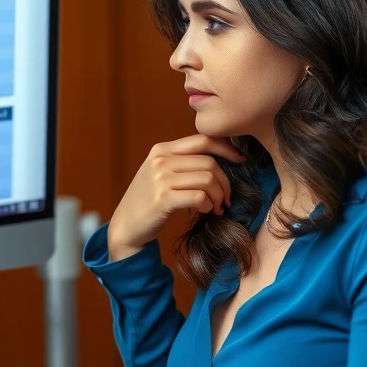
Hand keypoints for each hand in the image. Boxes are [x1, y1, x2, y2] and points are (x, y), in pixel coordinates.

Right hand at [107, 134, 244, 260]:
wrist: (126, 226)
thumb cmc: (149, 201)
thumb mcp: (161, 173)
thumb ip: (183, 162)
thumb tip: (222, 160)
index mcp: (162, 149)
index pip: (203, 140)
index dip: (227, 149)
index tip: (240, 160)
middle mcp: (161, 160)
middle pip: (210, 163)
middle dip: (225, 183)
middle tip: (226, 199)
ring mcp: (160, 179)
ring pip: (208, 180)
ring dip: (218, 197)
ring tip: (216, 207)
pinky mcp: (163, 199)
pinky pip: (200, 197)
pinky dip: (209, 205)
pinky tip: (205, 211)